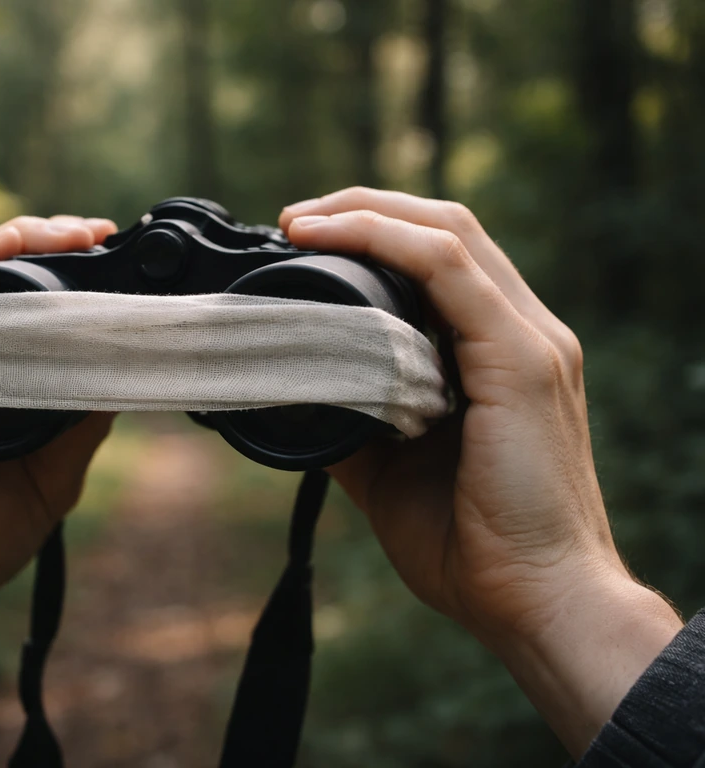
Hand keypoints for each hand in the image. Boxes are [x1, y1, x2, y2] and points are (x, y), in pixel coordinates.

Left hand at [280, 188, 681, 756]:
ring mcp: (530, 340)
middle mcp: (524, 332)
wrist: (533, 601)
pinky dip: (385, 241)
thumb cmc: (471, 544)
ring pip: (449, 232)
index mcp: (499, 353)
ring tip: (300, 221)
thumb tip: (296, 392)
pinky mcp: (522, 359)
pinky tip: (330, 239)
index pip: (441, 258)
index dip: (374, 233)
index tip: (303, 241)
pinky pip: (449, 269)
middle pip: (447, 227)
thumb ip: (354, 418)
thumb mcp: (389, 467)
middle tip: (293, 220)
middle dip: (365, 207)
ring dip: (368, 212)